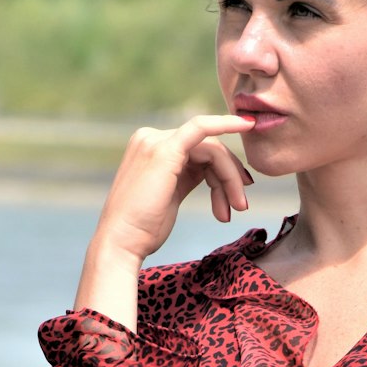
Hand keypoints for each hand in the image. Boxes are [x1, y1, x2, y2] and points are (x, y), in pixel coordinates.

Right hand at [91, 113, 255, 264]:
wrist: (122, 243)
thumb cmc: (143, 230)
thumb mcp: (169, 196)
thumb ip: (186, 178)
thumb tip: (214, 174)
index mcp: (151, 149)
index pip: (197, 150)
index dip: (223, 168)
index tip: (242, 186)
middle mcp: (151, 139)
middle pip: (207, 148)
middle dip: (229, 177)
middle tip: (241, 206)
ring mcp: (156, 141)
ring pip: (211, 149)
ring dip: (230, 179)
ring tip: (235, 208)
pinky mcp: (165, 150)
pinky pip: (201, 128)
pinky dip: (225, 124)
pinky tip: (245, 124)